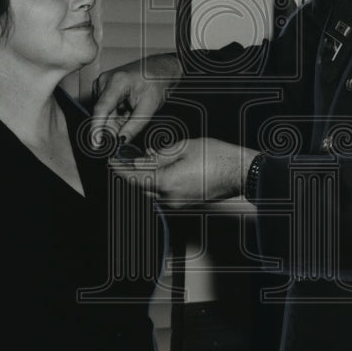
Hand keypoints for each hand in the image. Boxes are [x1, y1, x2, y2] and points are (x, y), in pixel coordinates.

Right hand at [89, 53, 181, 147]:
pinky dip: (117, 115)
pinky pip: (107, 109)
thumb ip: (134, 126)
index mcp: (117, 82)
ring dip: (117, 121)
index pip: (101, 109)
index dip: (97, 128)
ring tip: (133, 113)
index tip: (96, 144)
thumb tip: (121, 141)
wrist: (159, 69)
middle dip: (113, 127)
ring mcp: (102, 83)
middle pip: (103, 114)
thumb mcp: (149, 107)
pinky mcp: (103, 87)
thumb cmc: (157, 83)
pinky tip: (128, 110)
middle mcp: (105, 80)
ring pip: (105, 113)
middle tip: (128, 133)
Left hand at [110, 138, 257, 208]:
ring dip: (144, 179)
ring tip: (141, 163)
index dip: (120, 170)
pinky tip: (159, 170)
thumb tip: (145, 158)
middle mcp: (169, 197)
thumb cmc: (217, 157)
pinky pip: (164, 193)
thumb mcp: (184, 147)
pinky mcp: (185, 203)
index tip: (111, 162)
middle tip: (123, 161)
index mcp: (167, 183)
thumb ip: (160, 154)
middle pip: (141, 187)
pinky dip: (157, 182)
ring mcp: (178, 203)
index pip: (134, 179)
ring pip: (152, 191)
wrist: (240, 172)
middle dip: (131, 174)